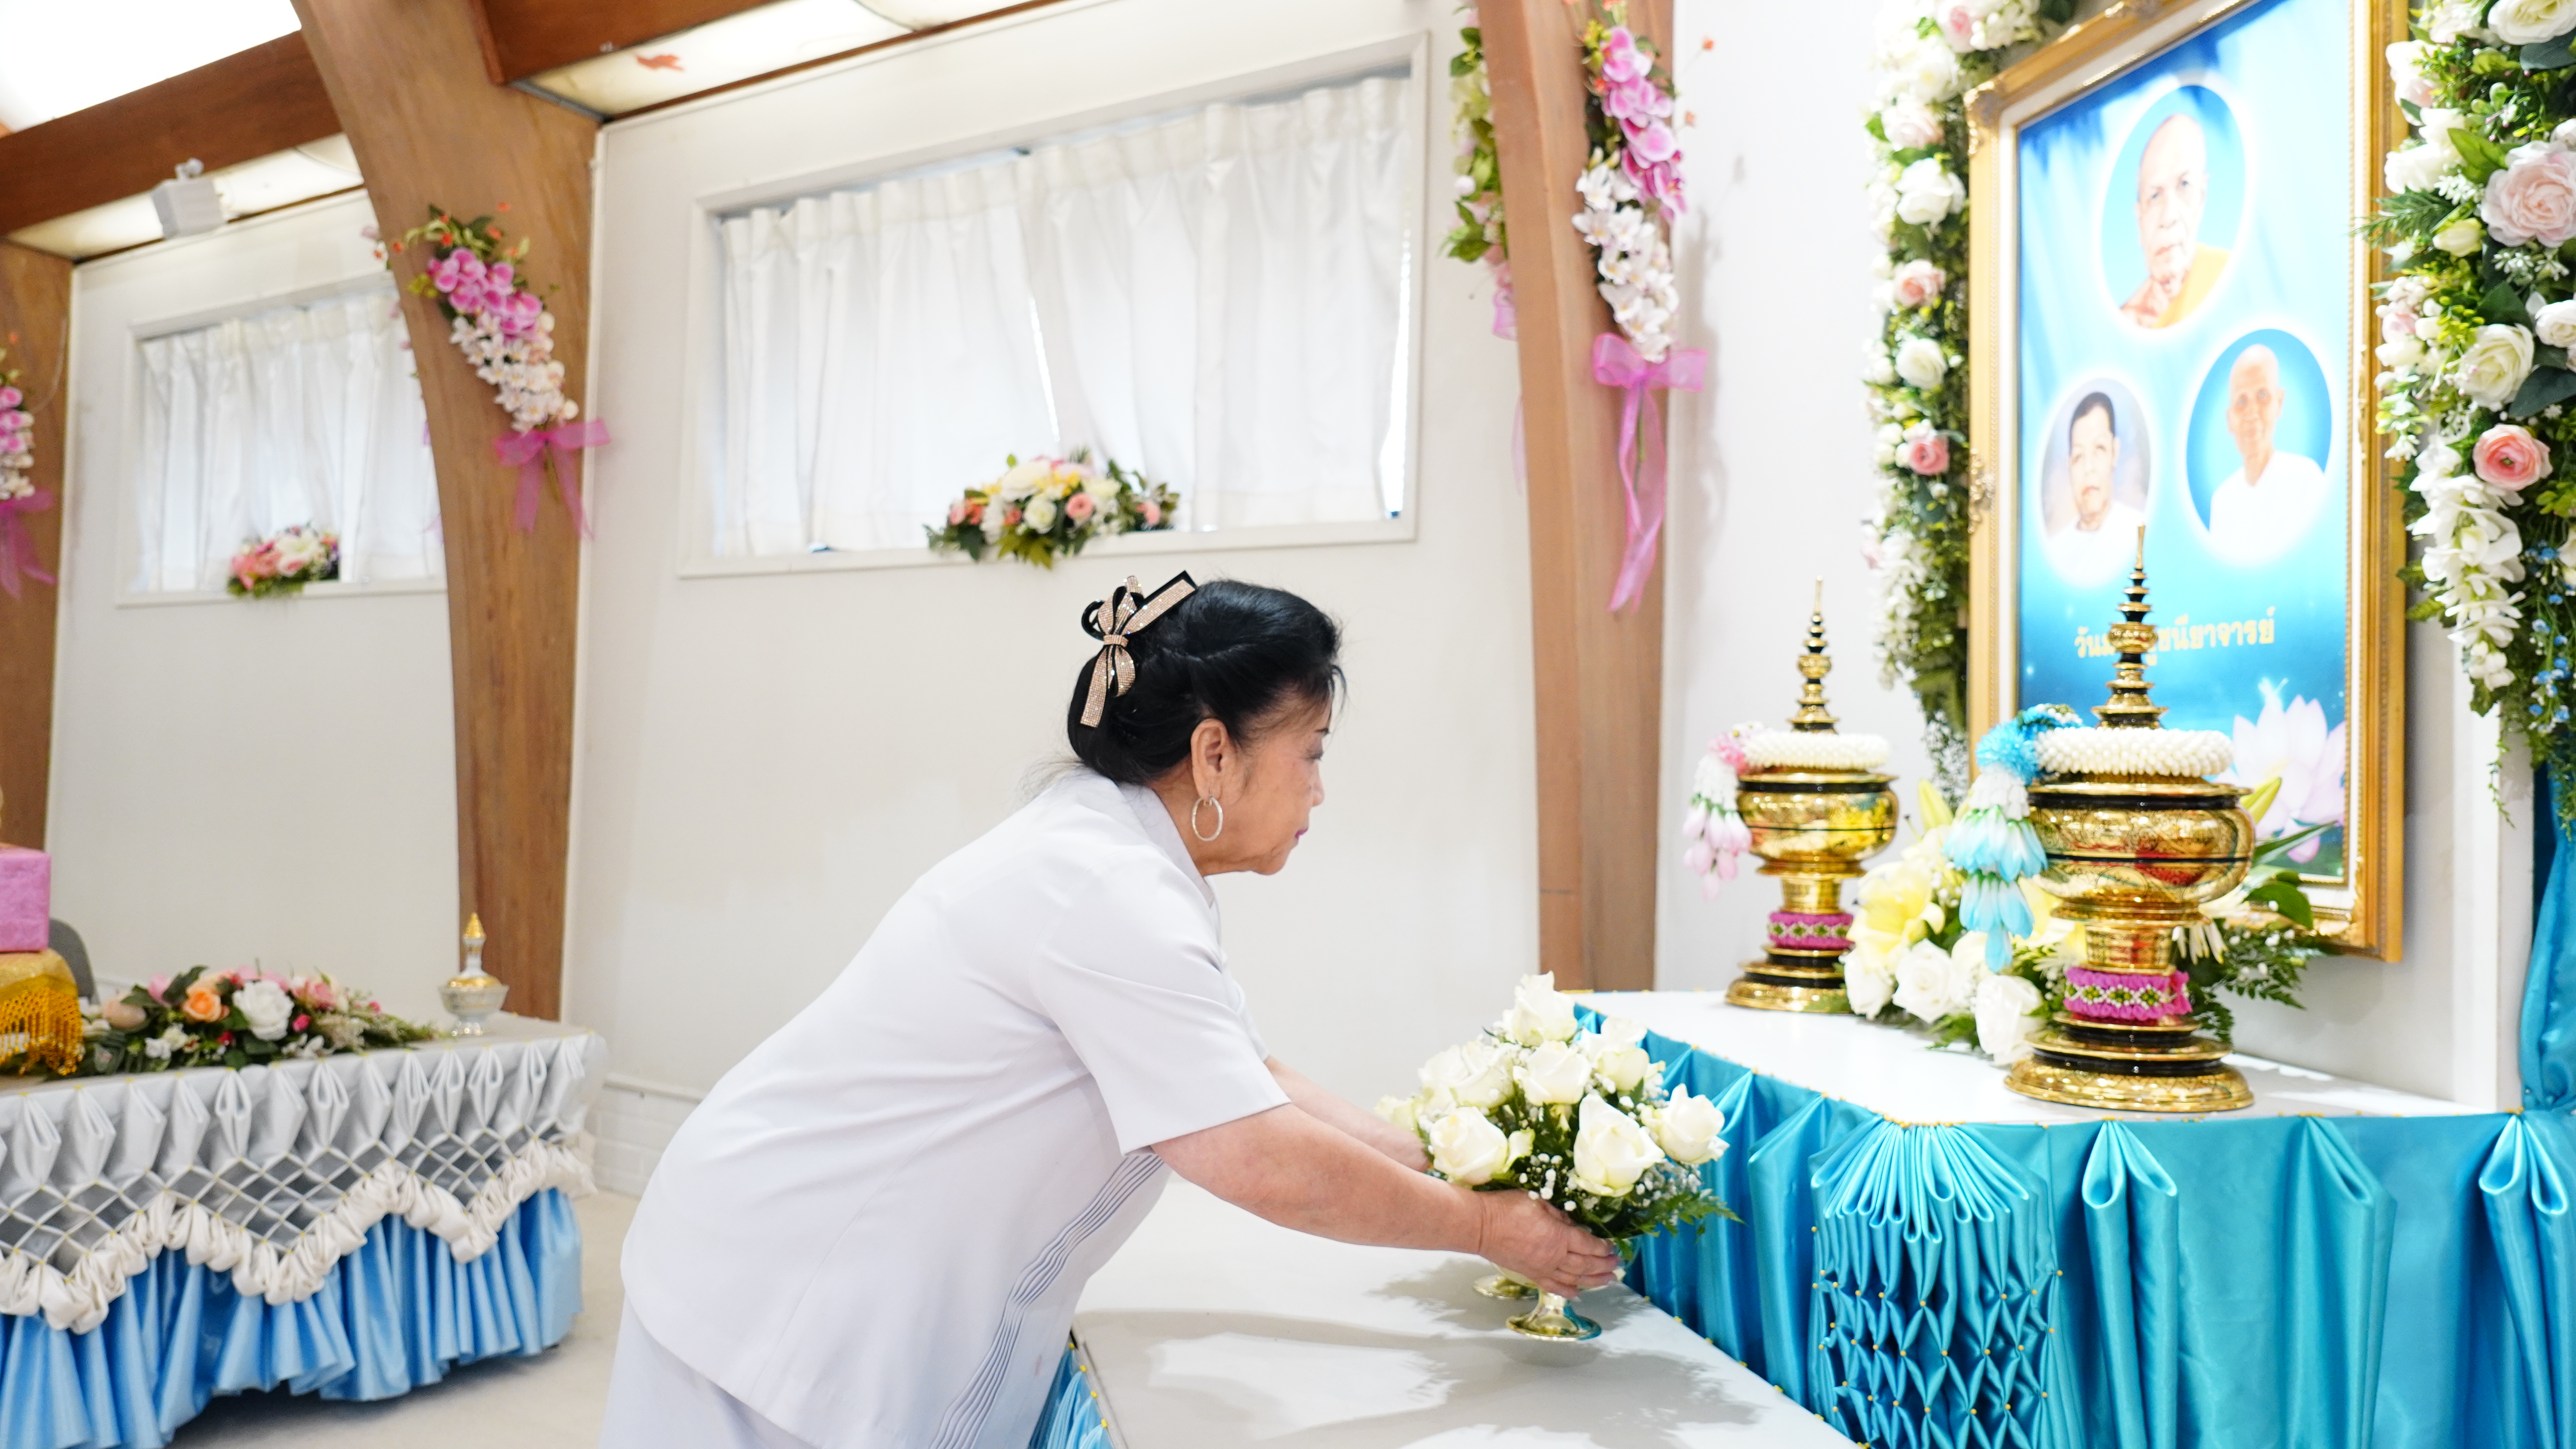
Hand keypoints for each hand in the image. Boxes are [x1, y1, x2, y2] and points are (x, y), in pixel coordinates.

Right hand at [1472, 1190, 1621, 1298]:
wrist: (1480, 1226)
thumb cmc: (1506, 1209)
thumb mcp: (1538, 1201)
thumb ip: (1559, 1215)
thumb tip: (1571, 1225)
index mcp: (1559, 1236)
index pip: (1589, 1245)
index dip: (1603, 1247)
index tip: (1612, 1247)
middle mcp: (1554, 1257)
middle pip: (1586, 1265)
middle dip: (1604, 1265)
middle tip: (1617, 1265)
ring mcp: (1542, 1268)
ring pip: (1574, 1278)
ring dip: (1594, 1281)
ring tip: (1608, 1281)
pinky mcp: (1530, 1274)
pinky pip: (1553, 1286)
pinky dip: (1567, 1291)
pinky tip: (1578, 1294)